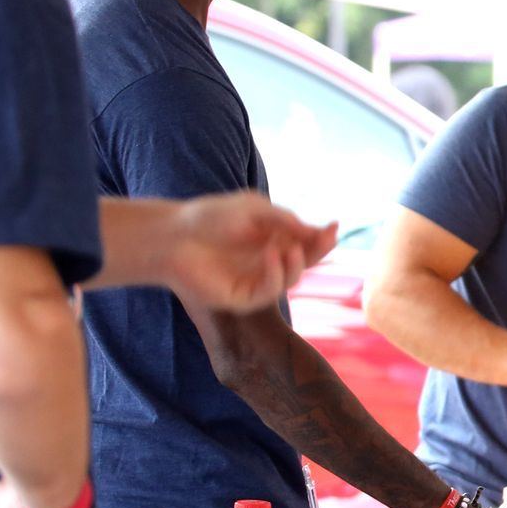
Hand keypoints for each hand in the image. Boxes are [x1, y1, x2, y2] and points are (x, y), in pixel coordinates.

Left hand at [168, 192, 337, 312]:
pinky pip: (269, 292)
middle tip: (326, 239)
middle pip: (303, 262)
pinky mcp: (242, 298)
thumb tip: (317, 231)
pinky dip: (276, 274)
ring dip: (296, 263)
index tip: (334, 226)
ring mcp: (255, 281)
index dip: (321, 237)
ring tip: (289, 247)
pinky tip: (273, 255)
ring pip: (291, 279)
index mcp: (270, 240)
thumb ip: (285, 220)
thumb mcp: (254, 209)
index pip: (304, 243)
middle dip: (317, 251)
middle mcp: (266, 262)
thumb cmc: (208, 217)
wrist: (172, 236)